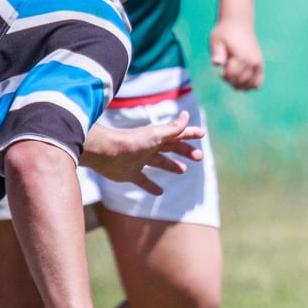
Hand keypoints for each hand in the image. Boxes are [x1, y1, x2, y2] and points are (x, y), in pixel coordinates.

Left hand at [80, 111, 204, 194]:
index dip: (189, 133)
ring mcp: (139, 160)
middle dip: (185, 151)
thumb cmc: (132, 142)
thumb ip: (173, 128)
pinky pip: (143, 181)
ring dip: (171, 165)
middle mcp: (149, 147)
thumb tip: (187, 115)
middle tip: (199, 157)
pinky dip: (151, 186)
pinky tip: (159, 192)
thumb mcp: (156, 134)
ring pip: (160, 163)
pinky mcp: (130, 173)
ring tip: (183, 170)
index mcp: (156, 137)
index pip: (177, 134)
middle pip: (171, 148)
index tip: (202, 134)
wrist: (105, 152)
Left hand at [210, 18, 264, 90]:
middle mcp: (253, 62)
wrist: (239, 23)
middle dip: (230, 80)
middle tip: (226, 71)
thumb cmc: (225, 32)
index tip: (221, 70)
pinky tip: (241, 78)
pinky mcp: (261, 65)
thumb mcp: (216, 40)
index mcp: (241, 56)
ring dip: (239, 84)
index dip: (224, 76)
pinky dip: (249, 85)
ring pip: (249, 86)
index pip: (232, 76)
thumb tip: (216, 63)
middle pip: (240, 82)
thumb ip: (217, 52)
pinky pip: (258, 83)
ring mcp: (258, 64)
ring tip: (234, 74)